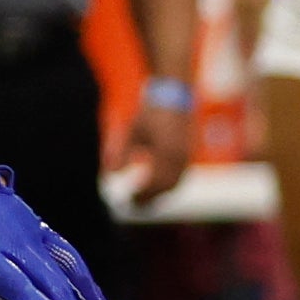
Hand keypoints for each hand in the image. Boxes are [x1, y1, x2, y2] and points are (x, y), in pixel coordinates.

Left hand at [117, 87, 194, 202]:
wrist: (175, 93)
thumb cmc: (151, 111)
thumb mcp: (132, 130)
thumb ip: (121, 152)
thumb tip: (109, 174)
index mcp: (166, 151)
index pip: (155, 182)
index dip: (143, 195)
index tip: (128, 201)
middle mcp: (181, 156)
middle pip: (167, 187)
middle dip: (151, 199)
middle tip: (134, 205)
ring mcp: (188, 155)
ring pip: (176, 183)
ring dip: (160, 194)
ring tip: (142, 199)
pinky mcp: (190, 153)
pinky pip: (181, 176)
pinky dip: (168, 185)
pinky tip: (154, 187)